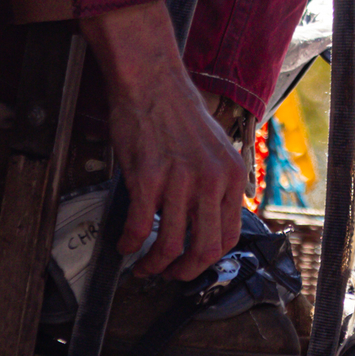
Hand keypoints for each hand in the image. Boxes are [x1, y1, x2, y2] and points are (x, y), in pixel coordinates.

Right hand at [82, 0, 245, 282]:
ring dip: (153, 265)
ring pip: (169, 245)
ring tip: (143, 265)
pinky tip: (124, 243)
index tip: (193, 262)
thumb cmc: (178, 112)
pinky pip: (138, 227)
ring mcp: (180, 180)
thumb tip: (208, 219)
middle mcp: (210, 180)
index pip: (229, 236)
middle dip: (184, 272)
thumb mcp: (215, 148)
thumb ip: (216, 183)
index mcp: (230, 175)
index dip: (209, 258)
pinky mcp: (149, 177)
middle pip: (204, 250)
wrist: (152, 81)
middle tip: (170, 274)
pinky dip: (129, 244)